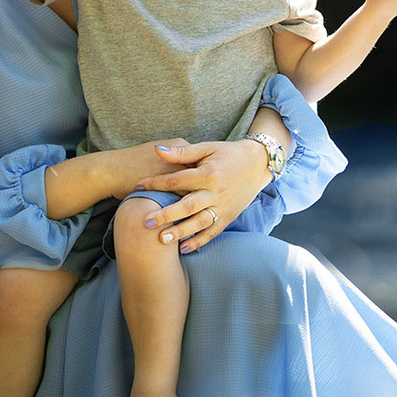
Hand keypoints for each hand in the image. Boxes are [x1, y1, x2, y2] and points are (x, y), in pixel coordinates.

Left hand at [137, 136, 272, 253]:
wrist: (258, 164)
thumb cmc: (228, 154)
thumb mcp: (206, 148)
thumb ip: (182, 152)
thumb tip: (157, 150)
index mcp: (208, 174)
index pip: (177, 181)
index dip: (156, 183)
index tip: (137, 187)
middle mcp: (216, 193)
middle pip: (187, 206)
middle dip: (166, 215)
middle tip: (146, 223)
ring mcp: (223, 207)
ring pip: (199, 223)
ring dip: (181, 232)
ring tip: (162, 240)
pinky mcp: (229, 217)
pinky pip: (213, 232)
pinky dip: (199, 241)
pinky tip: (183, 249)